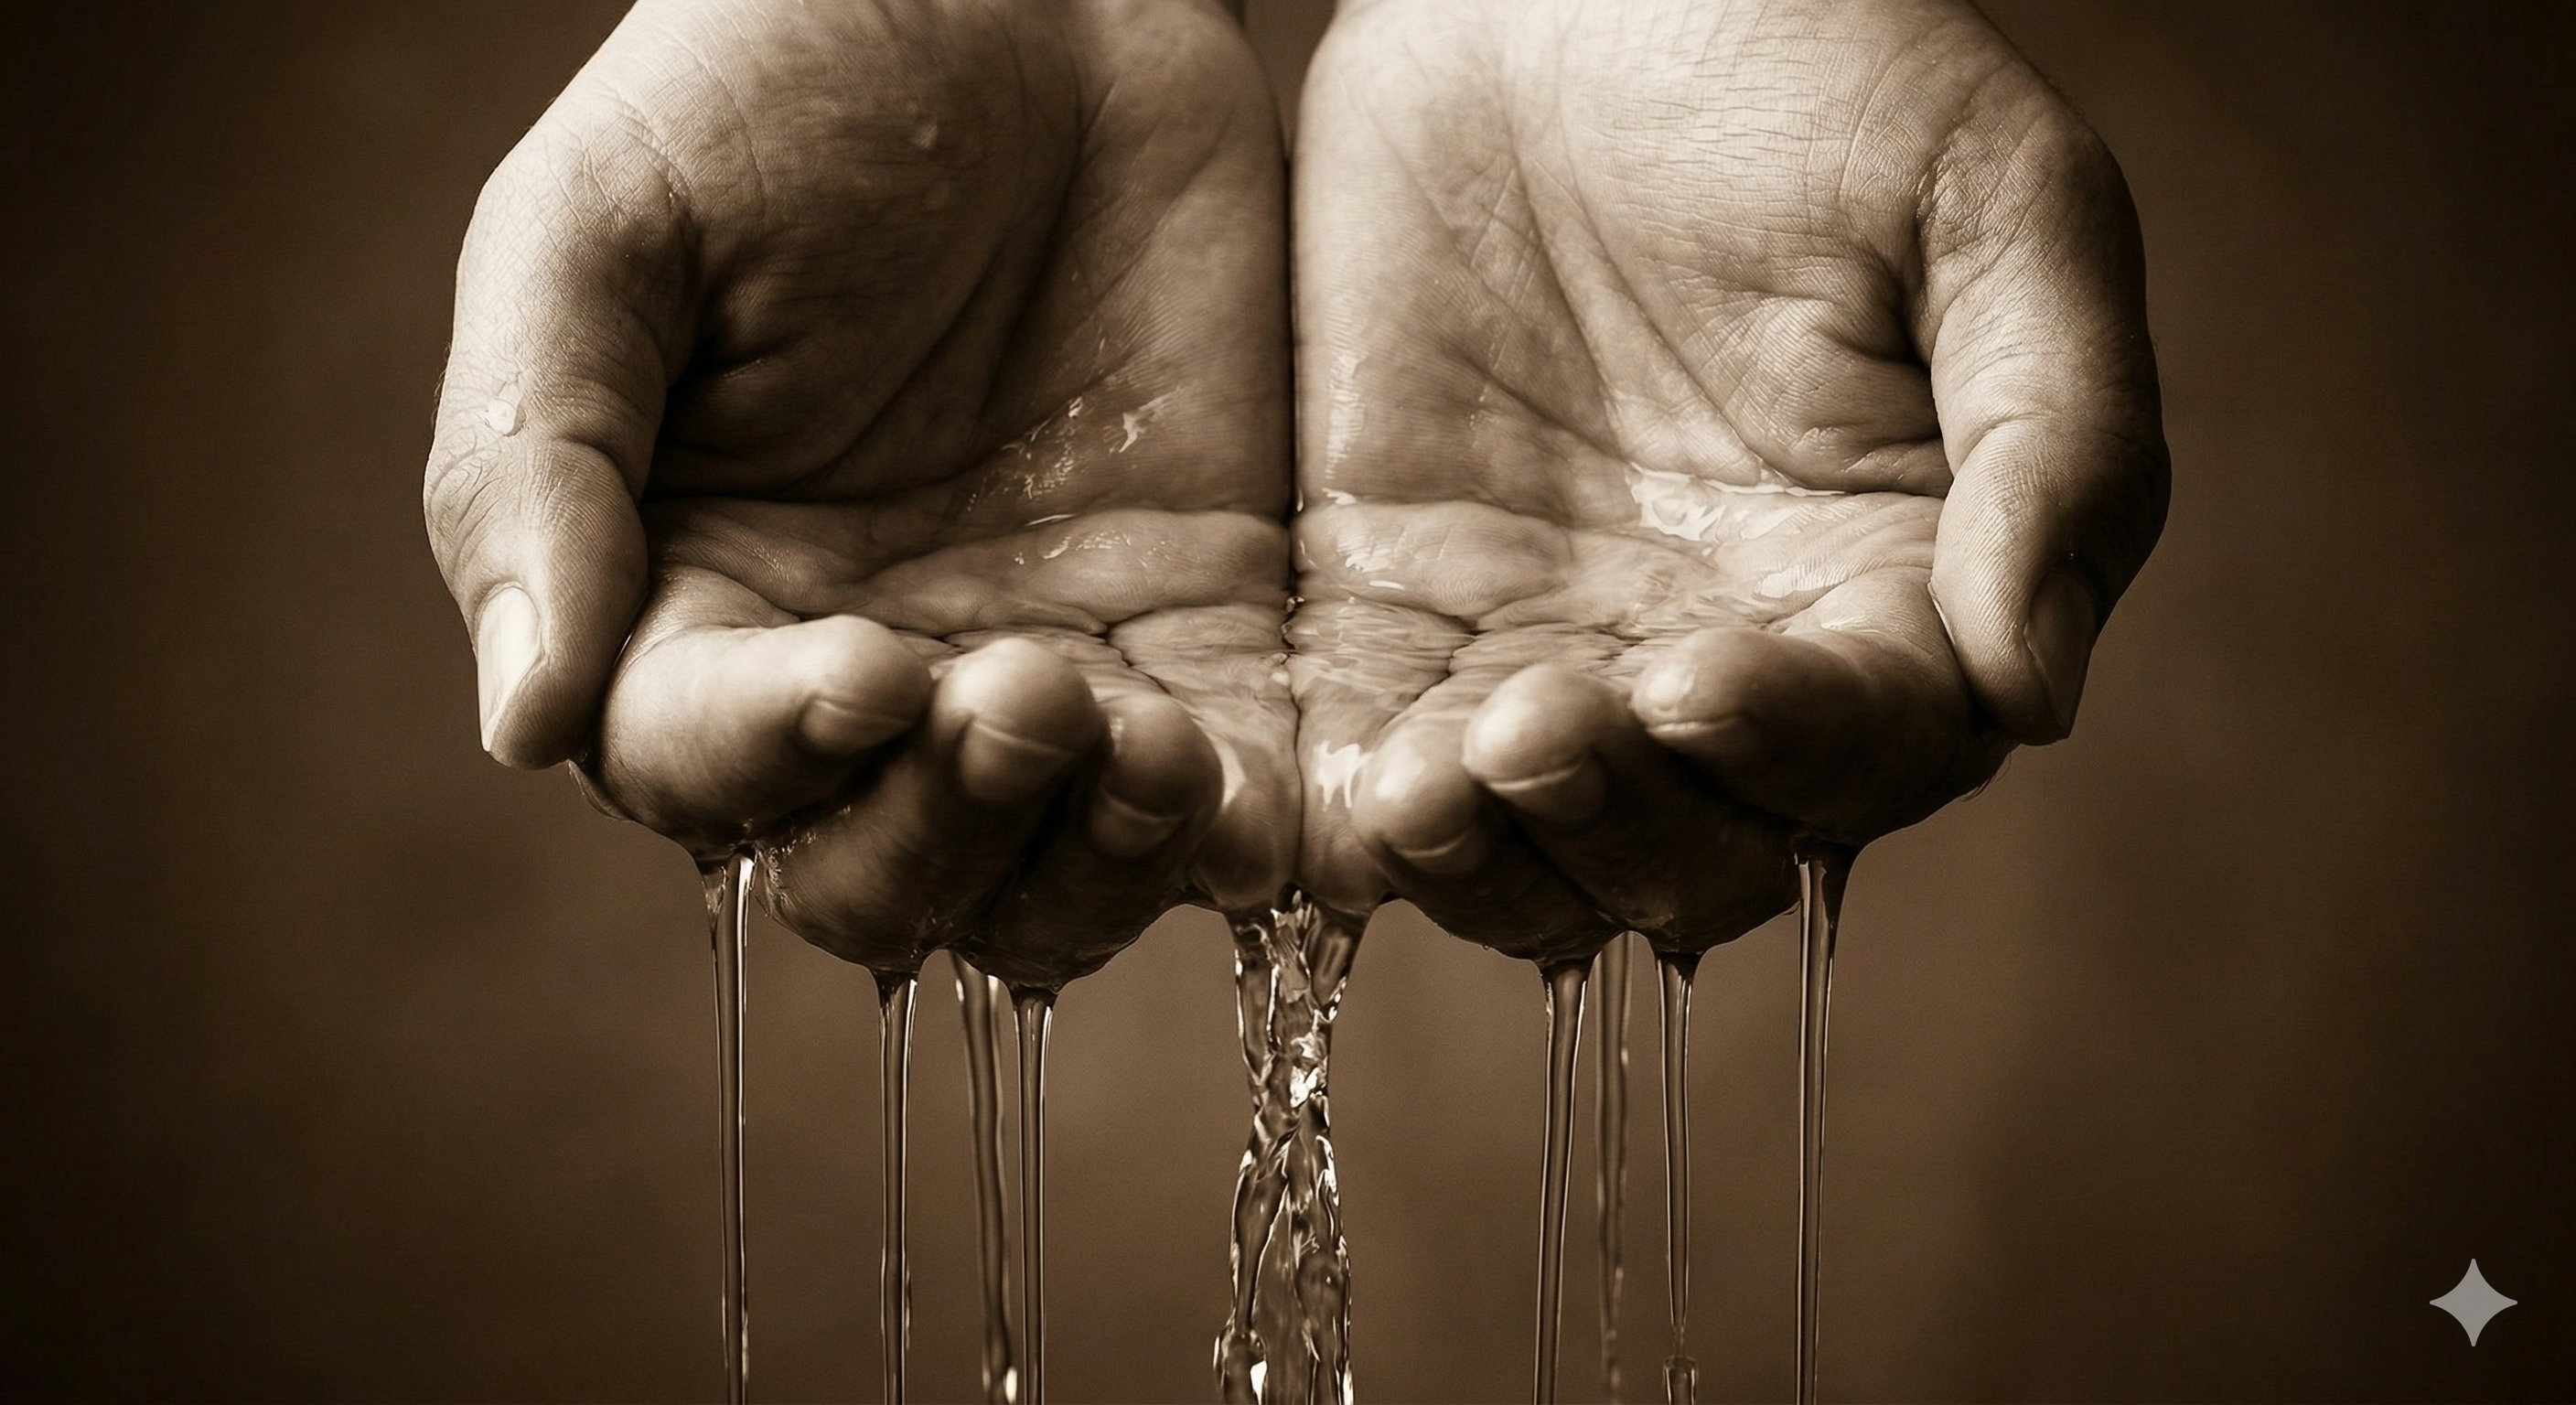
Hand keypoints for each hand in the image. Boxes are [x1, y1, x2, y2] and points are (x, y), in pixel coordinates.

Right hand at [421, 0, 1295, 985]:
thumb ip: (541, 460)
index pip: (697, 765)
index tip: (867, 667)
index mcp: (689, 601)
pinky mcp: (1200, 637)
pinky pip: (1214, 808)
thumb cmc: (782, 79)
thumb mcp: (608, 226)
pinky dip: (1227, 842)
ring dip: (1089, 860)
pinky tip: (1248, 792)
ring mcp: (1037, 668)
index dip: (770, 755)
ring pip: (1043, 889)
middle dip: (945, 832)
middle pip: (872, 883)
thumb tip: (522, 723)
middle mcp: (859, 674)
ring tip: (1151, 744)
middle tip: (1027, 691)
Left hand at [1288, 0, 2167, 960]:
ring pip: (1534, 857)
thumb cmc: (1804, 55)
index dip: (1791, 751)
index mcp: (1891, 586)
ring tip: (1426, 778)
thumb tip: (2036, 687)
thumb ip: (2051, 434)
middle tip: (1537, 727)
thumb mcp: (1986, 196)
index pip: (1870, 751)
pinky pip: (1373, 772)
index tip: (1699, 677)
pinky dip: (1357, 825)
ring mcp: (1548, 645)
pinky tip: (1338, 793)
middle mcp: (1723, 652)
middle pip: (1697, 855)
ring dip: (1488, 858)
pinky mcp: (1389, 615)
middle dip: (1620, 828)